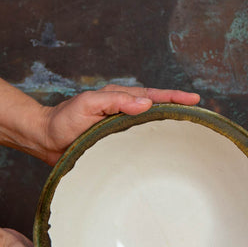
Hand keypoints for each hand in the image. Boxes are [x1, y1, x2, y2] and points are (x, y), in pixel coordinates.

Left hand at [39, 85, 199, 164]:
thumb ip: (114, 101)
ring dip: (170, 126)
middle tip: (201, 114)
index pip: (153, 95)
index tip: (195, 100)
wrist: (46, 139)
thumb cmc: (64, 120)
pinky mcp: (117, 144)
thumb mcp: (87, 104)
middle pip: (158, 108)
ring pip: (152, 125)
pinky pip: (140, 141)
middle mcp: (124, 112)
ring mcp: (122, 128)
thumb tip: (146, 103)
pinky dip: (155, 143)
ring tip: (190, 131)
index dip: (175, 97)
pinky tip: (164, 150)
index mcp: (120, 99)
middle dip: (179, 109)